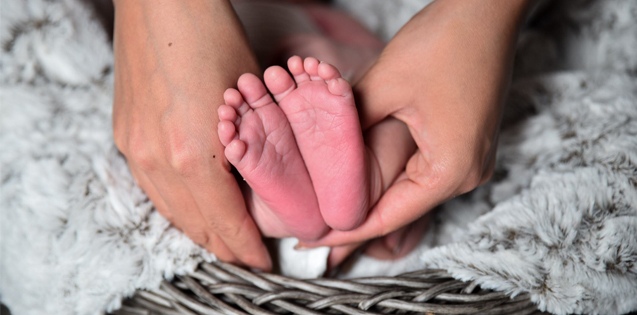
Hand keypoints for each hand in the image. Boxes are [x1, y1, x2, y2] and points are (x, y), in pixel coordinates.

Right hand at [112, 0, 270, 269]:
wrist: (163, 3)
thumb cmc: (213, 39)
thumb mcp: (250, 99)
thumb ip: (253, 147)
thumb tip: (262, 180)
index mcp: (195, 155)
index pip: (226, 222)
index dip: (246, 248)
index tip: (261, 262)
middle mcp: (158, 160)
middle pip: (194, 224)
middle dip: (223, 246)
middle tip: (245, 258)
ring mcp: (135, 148)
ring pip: (169, 209)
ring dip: (197, 230)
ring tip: (220, 241)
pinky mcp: (124, 134)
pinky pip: (151, 186)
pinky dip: (175, 204)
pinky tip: (190, 207)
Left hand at [301, 0, 536, 258]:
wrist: (487, 10)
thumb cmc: (445, 41)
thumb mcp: (384, 86)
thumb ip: (349, 126)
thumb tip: (319, 151)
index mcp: (451, 171)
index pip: (387, 218)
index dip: (344, 231)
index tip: (309, 239)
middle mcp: (467, 174)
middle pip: (400, 209)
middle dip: (354, 214)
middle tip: (311, 223)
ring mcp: (469, 158)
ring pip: (409, 189)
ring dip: (371, 193)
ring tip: (329, 201)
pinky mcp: (464, 142)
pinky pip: (421, 170)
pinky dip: (390, 174)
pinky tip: (360, 174)